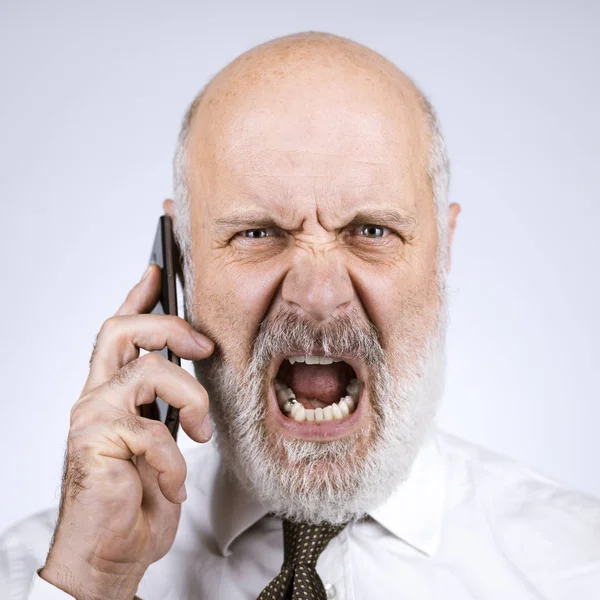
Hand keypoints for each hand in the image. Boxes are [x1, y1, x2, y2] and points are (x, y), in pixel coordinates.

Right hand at [39, 264, 213, 599]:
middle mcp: (95, 397)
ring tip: (199, 432)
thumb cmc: (138, 497)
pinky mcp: (94, 443)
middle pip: (121, 329)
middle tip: (203, 346)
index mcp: (112, 392)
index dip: (139, 296)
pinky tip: (172, 481)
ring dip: (189, 399)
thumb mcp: (163, 441)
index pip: (121, 331)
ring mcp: (91, 418)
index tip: (158, 269)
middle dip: (170, 325)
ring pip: (148, 370)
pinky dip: (175, 459)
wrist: (112, 552)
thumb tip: (196, 371)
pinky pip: (153, 431)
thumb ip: (168, 404)